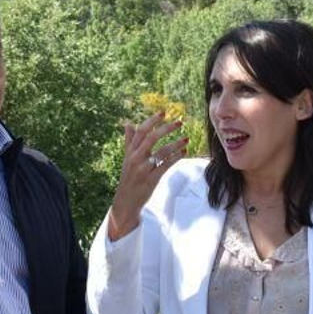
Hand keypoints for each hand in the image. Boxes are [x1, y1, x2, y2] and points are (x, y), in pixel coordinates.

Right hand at [107, 114, 185, 240]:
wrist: (125, 201)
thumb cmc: (128, 177)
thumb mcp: (126, 158)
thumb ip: (129, 141)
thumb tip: (128, 123)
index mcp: (130, 151)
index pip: (141, 131)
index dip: (152, 120)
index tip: (163, 112)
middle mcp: (135, 158)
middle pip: (151, 138)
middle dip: (166, 128)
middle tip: (180, 122)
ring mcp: (143, 169)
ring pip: (161, 152)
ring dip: (176, 144)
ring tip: (187, 139)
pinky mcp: (151, 179)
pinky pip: (165, 165)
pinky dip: (175, 158)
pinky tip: (184, 152)